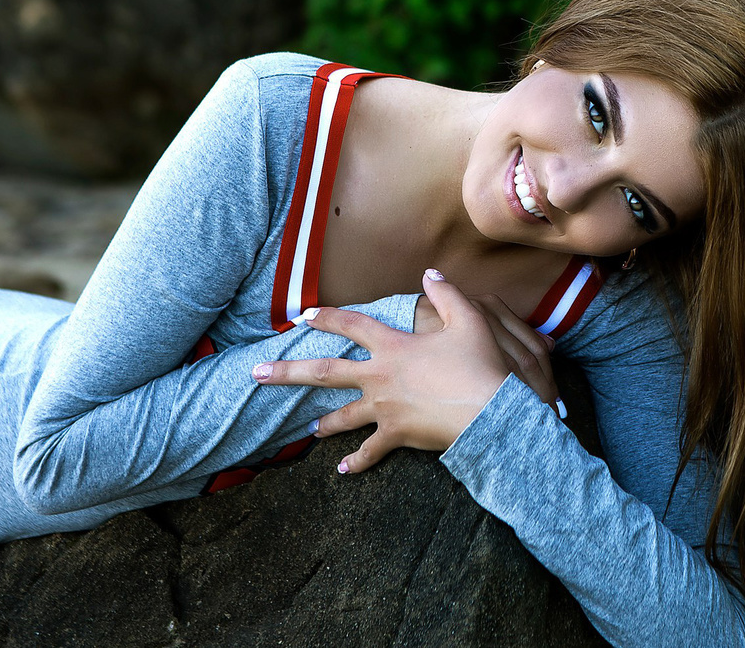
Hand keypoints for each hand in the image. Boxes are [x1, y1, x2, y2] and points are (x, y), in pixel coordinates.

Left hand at [252, 270, 550, 472]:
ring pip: (342, 416)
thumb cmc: (479, 364)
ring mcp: (384, 409)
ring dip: (323, 423)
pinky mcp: (396, 435)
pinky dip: (356, 462)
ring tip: (306, 431)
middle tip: (256, 374)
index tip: (304, 315)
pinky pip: (370, 451)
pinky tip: (342, 470)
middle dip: (287, 372)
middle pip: (324, 372)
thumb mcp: (468, 320)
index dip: (329, 317)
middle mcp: (379, 377)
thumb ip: (446, 294)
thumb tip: (430, 274)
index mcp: (393, 347)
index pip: (353, 325)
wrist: (489, 410)